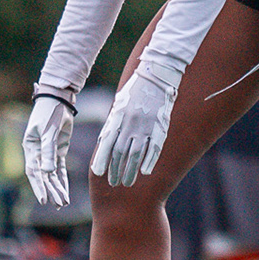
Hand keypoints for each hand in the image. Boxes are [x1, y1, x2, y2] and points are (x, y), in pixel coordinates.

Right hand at [21, 93, 74, 206]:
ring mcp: (48, 152)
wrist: (59, 100)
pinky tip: (64, 191)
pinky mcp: (58, 150)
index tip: (44, 199)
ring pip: (52, 175)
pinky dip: (62, 180)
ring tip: (62, 203)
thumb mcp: (49, 131)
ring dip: (57, 188)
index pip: (34, 172)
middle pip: (43, 176)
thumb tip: (47, 172)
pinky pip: (60, 169)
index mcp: (30, 148)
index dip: (39, 186)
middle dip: (51, 191)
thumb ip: (49, 152)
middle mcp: (37, 153)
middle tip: (59, 204)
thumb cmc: (50, 113)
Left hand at [91, 60, 180, 188]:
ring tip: (127, 182)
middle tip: (114, 183)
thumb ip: (113, 124)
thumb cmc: (134, 92)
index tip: (98, 173)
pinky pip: (154, 148)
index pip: (107, 143)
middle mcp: (130, 123)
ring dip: (131, 170)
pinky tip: (145, 172)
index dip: (102, 159)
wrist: (156, 76)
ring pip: (136, 153)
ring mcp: (146, 125)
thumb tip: (104, 142)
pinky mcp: (160, 126)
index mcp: (118, 117)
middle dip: (116, 170)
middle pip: (120, 152)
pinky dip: (149, 161)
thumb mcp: (119, 105)